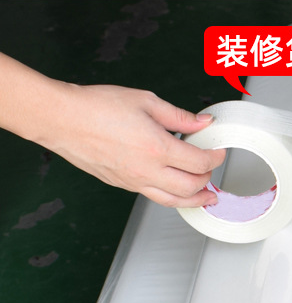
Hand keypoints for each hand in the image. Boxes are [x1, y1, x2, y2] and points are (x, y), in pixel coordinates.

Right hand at [42, 84, 225, 207]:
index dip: (215, 158)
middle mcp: (148, 170)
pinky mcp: (123, 185)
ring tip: (208, 198)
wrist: (61, 119)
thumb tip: (203, 122)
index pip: (199, 162)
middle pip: (192, 187)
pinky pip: (155, 198)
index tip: (218, 151)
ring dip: (196, 200)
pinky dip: (173, 198)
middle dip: (208, 179)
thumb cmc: (96, 107)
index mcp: (157, 148)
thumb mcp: (145, 101)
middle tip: (212, 169)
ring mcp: (135, 181)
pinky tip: (177, 192)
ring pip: (174, 201)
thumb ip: (179, 116)